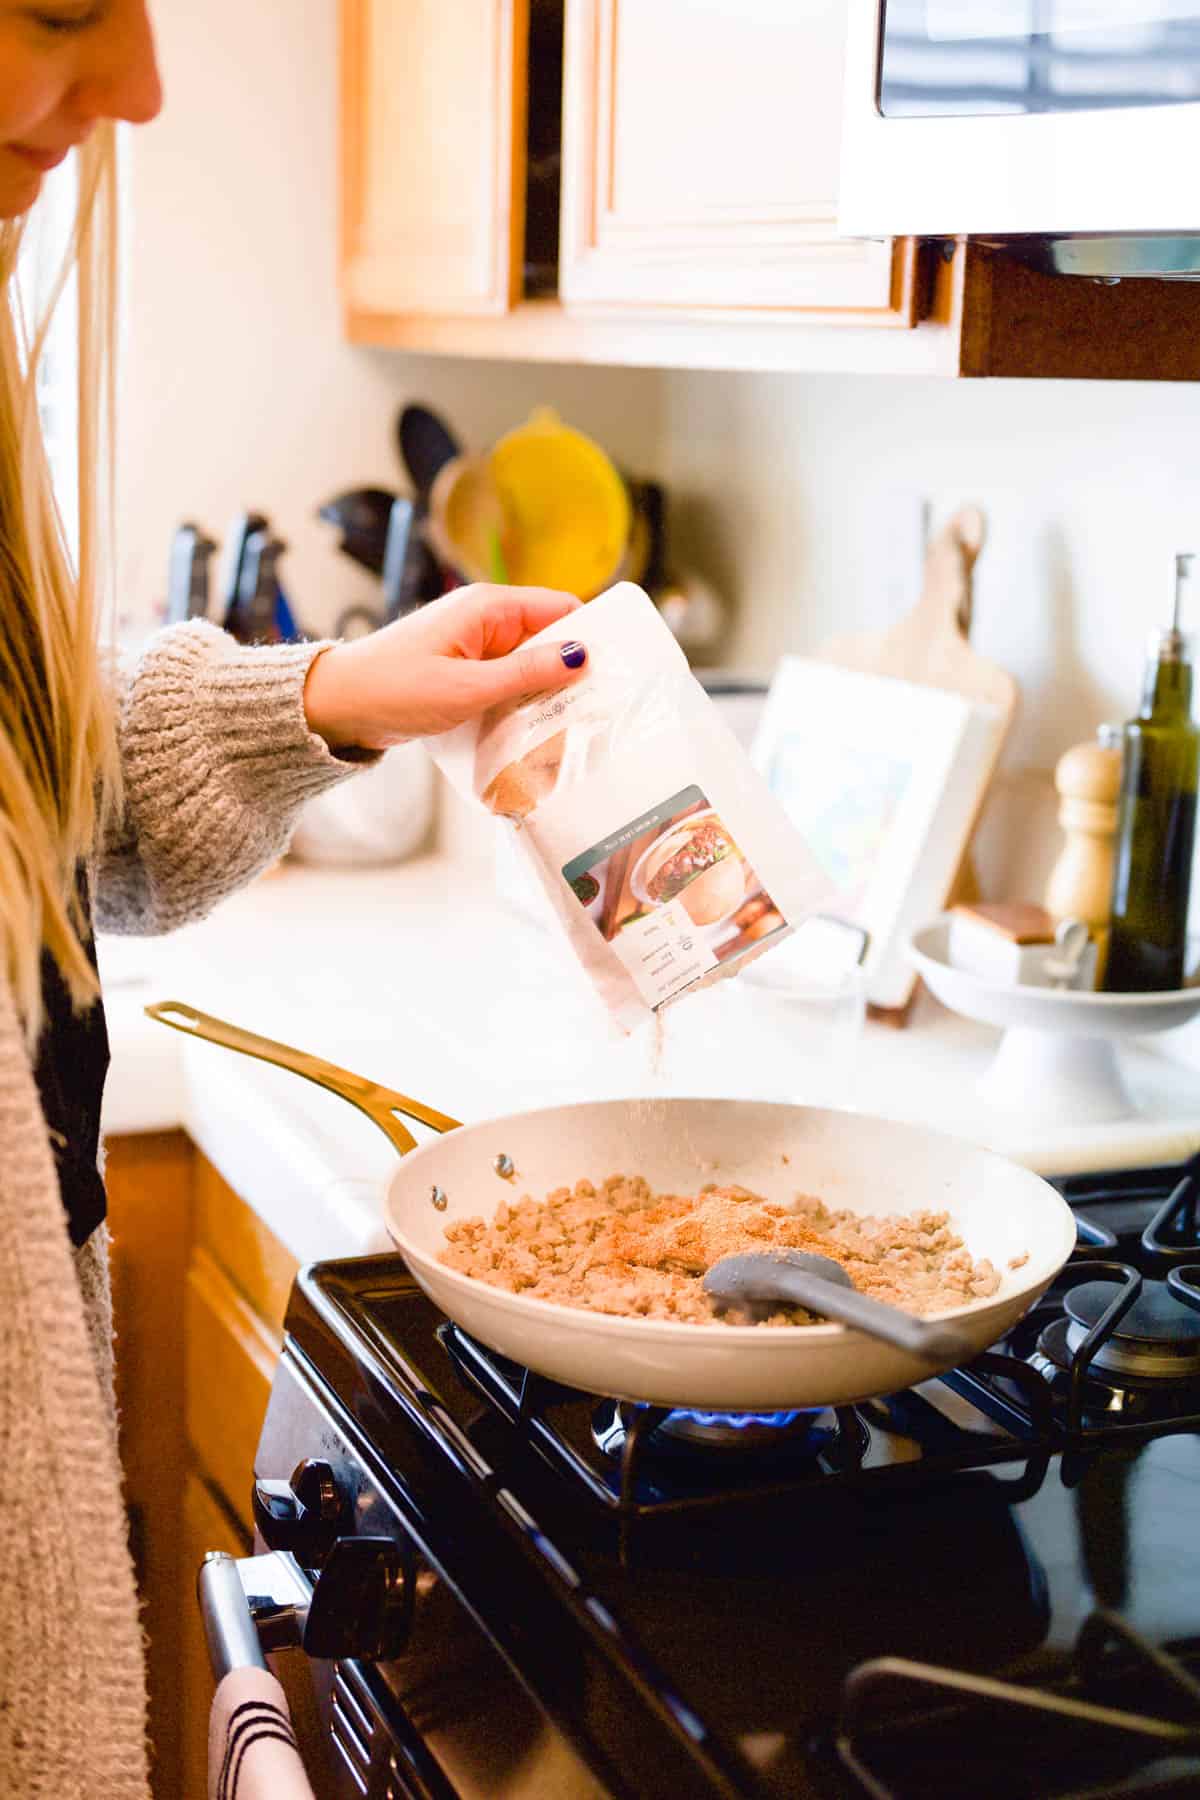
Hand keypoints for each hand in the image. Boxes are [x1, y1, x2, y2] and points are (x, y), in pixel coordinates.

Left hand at [303, 584, 585, 751]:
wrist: (336, 706)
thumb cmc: (393, 689)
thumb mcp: (469, 687)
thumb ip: (527, 672)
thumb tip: (579, 656)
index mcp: (488, 606)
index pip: (561, 608)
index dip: (590, 636)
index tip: (615, 669)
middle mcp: (484, 618)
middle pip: (548, 638)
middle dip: (570, 671)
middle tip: (596, 709)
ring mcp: (473, 645)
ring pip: (528, 664)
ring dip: (544, 693)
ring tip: (568, 726)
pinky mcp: (463, 670)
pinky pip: (505, 681)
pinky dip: (519, 702)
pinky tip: (530, 730)